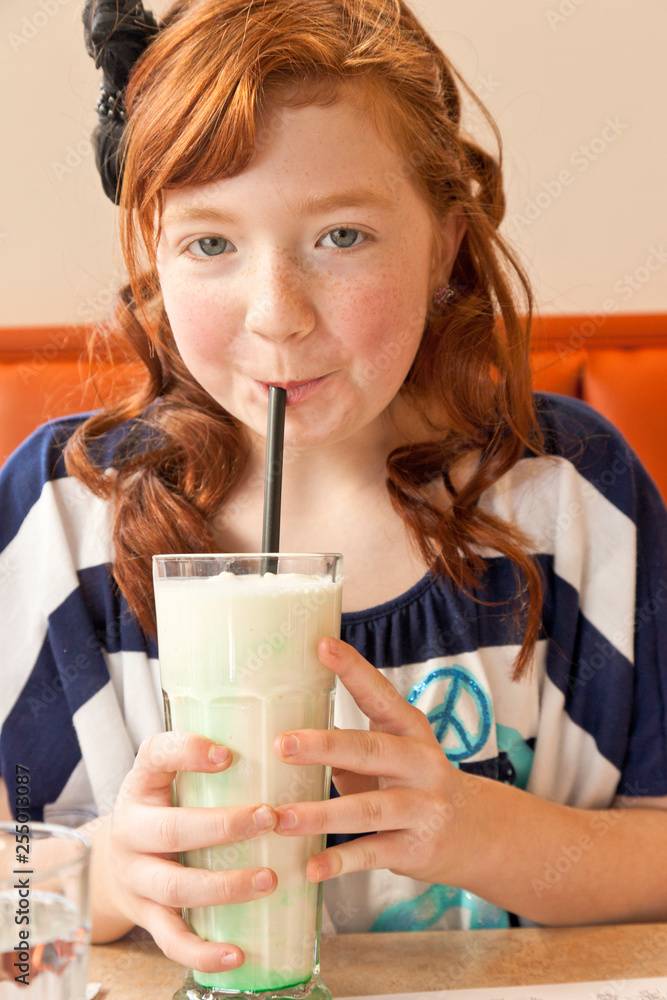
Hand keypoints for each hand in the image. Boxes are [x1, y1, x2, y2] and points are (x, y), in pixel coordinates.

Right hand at [108, 731, 277, 972]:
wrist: (114, 863)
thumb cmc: (163, 809)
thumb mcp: (171, 776)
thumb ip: (208, 762)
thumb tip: (283, 747)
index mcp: (141, 784)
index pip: (155, 755)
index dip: (188, 753)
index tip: (227, 755)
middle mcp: (131, 830)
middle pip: (172, 831)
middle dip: (223, 826)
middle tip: (269, 818)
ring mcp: (136, 877)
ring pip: (176, 887)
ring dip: (225, 886)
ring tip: (269, 879)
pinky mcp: (146, 916)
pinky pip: (172, 939)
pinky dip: (203, 952)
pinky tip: (236, 953)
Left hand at [272, 637, 472, 885]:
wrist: (473, 832)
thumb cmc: (410, 782)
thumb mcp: (390, 753)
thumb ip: (348, 744)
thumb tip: (282, 731)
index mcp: (409, 729)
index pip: (379, 692)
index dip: (352, 669)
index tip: (321, 645)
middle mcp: (420, 762)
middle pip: (371, 749)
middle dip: (325, 746)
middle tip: (283, 744)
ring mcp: (422, 806)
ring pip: (369, 808)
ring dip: (321, 815)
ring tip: (280, 818)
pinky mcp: (418, 847)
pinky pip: (374, 852)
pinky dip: (340, 861)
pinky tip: (311, 867)